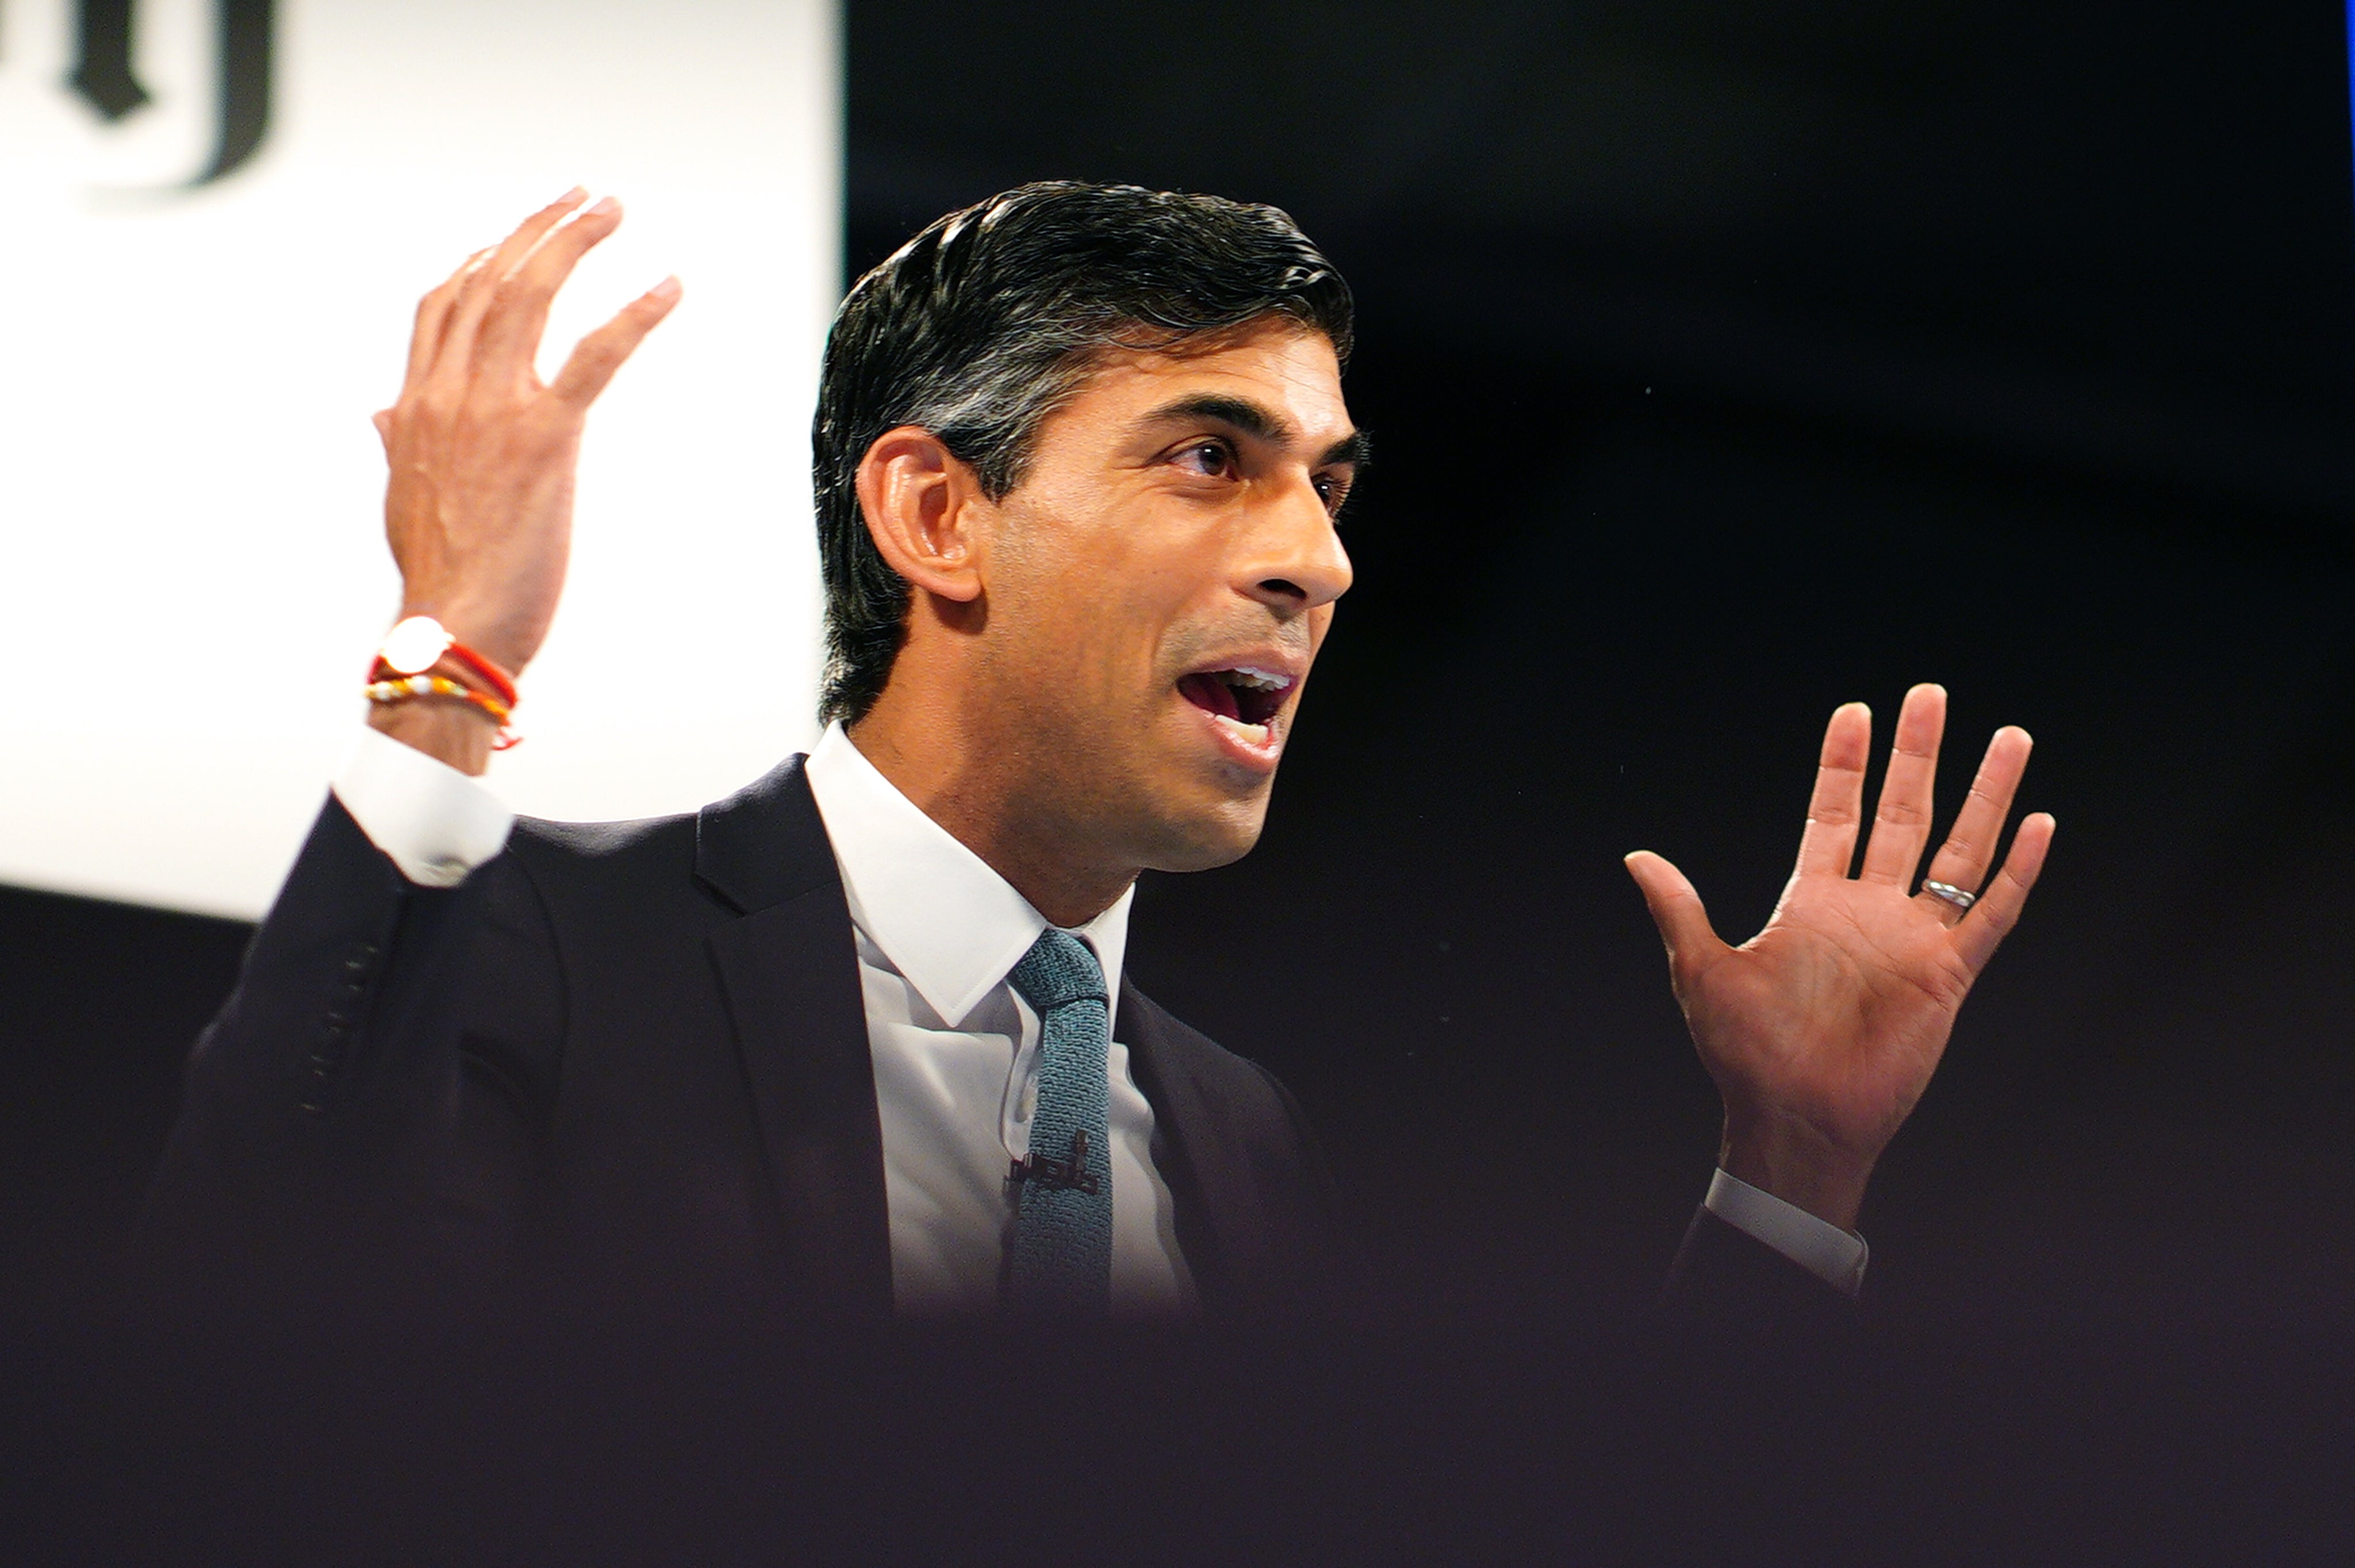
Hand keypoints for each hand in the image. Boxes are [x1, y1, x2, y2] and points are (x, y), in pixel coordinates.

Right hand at [369, 190, 680, 770]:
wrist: (449, 630)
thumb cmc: (439, 575)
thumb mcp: (403, 495)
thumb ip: (397, 443)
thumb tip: (381, 414)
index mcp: (414, 406)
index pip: (442, 305)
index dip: (481, 257)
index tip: (516, 233)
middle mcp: (446, 394)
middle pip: (488, 281)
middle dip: (536, 228)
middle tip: (582, 196)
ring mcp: (492, 411)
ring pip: (529, 296)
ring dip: (574, 242)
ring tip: (612, 209)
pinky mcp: (544, 439)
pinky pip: (595, 356)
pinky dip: (635, 313)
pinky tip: (668, 285)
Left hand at [1625, 684, 2054, 1229]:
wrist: (1794, 1117)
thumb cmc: (1746, 1055)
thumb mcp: (1702, 971)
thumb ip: (1680, 909)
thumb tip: (1637, 858)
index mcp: (1813, 902)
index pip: (1835, 812)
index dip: (1845, 763)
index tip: (1856, 710)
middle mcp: (1869, 910)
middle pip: (1903, 813)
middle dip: (1917, 754)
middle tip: (1931, 695)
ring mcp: (1913, 939)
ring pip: (1959, 849)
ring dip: (1985, 795)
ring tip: (2010, 738)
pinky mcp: (1948, 975)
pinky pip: (1992, 913)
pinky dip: (2018, 871)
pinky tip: (2039, 825)